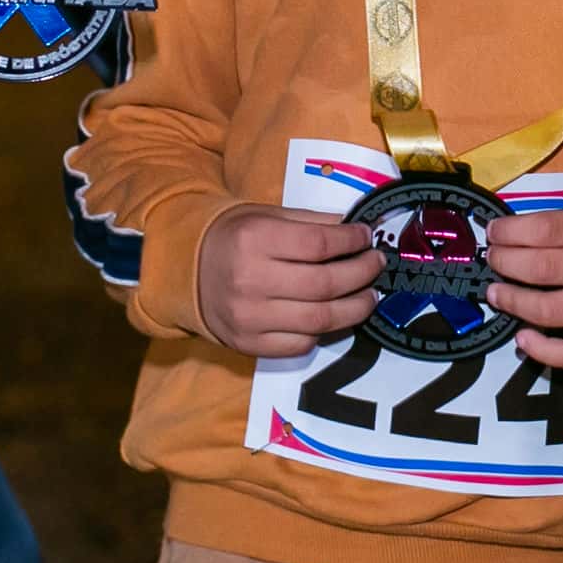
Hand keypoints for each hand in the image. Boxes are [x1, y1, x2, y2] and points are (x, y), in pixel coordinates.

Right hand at [196, 204, 380, 354]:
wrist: (186, 269)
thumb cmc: (234, 238)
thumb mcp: (267, 216)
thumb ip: (312, 222)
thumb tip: (357, 231)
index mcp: (254, 239)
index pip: (319, 244)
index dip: (352, 242)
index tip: (367, 238)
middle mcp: (250, 280)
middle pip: (325, 285)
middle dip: (362, 275)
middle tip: (377, 266)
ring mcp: (248, 318)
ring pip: (319, 320)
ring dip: (354, 308)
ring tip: (369, 296)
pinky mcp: (247, 344)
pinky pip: (300, 345)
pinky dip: (324, 331)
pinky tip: (333, 316)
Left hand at [485, 205, 562, 368]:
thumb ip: (562, 227)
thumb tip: (508, 238)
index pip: (544, 229)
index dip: (510, 232)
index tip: (493, 233)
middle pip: (540, 268)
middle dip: (504, 263)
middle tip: (492, 260)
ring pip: (547, 310)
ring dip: (512, 301)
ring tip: (496, 293)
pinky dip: (539, 349)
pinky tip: (522, 336)